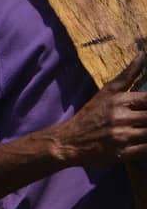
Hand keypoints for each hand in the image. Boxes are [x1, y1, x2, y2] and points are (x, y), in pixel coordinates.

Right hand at [54, 50, 146, 167]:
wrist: (69, 141)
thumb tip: (142, 55)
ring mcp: (122, 136)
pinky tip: (143, 141)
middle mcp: (121, 117)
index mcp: (119, 101)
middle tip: (143, 117)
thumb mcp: (106, 93)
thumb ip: (127, 76)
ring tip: (143, 126)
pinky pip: (146, 150)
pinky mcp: (123, 154)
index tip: (145, 107)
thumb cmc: (90, 115)